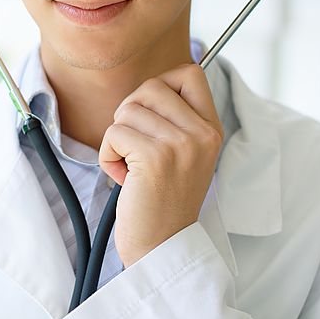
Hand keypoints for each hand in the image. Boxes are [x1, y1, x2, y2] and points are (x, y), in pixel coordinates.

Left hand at [98, 64, 223, 267]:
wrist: (161, 245)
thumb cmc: (164, 197)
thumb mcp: (187, 152)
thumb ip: (176, 117)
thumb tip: (150, 87)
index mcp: (211, 128)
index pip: (191, 73)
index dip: (163, 83)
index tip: (153, 111)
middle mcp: (202, 133)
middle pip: (151, 86)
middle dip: (131, 112)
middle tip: (135, 143)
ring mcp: (181, 144)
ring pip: (128, 109)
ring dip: (118, 137)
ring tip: (132, 165)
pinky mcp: (155, 157)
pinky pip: (114, 132)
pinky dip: (108, 155)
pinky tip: (123, 177)